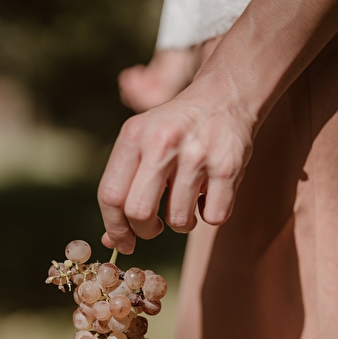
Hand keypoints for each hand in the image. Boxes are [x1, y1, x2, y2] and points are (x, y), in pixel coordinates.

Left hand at [97, 78, 256, 252]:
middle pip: (139, 213)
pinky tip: (210, 194)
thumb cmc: (175, 130)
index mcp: (134, 136)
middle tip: (154, 226)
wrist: (224, 97)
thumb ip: (123, 188)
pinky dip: (210, 214)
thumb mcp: (142, 144)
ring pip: (178, 220)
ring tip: (186, 201)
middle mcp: (162, 144)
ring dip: (181, 222)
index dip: (114, 227)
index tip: (123, 241)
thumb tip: (112, 241)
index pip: (110, 195)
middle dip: (145, 231)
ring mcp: (197, 155)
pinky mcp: (227, 167)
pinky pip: (213, 217)